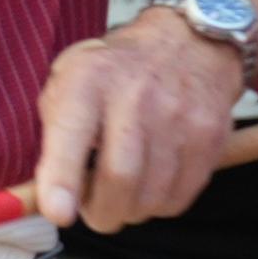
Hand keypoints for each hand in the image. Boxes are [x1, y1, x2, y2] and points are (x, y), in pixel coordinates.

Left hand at [33, 9, 242, 234]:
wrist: (187, 45)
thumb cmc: (115, 73)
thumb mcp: (69, 80)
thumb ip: (55, 132)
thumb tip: (49, 192)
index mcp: (88, 81)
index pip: (72, 133)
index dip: (63, 179)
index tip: (58, 213)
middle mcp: (136, 96)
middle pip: (120, 178)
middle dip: (101, 213)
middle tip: (94, 212)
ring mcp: (179, 117)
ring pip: (152, 197)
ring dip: (131, 210)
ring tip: (124, 191)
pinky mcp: (208, 137)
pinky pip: (179, 198)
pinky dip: (159, 204)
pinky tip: (152, 182)